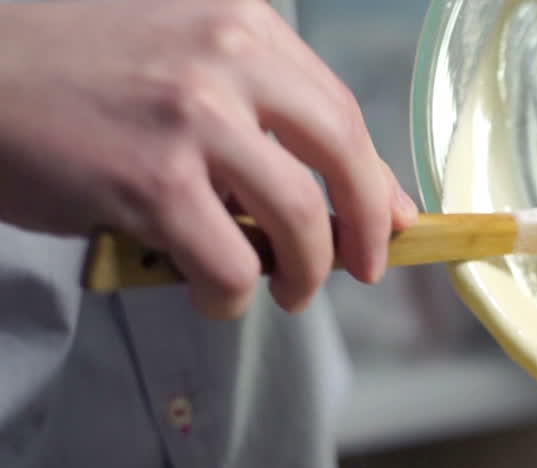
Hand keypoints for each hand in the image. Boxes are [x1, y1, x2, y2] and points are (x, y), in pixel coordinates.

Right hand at [0, 0, 418, 317]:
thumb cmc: (69, 71)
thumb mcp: (177, 58)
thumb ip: (258, 109)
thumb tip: (346, 186)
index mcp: (240, 22)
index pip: (339, 108)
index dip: (375, 178)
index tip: (390, 220)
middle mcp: (226, 57)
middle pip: (343, 154)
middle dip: (366, 226)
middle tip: (362, 267)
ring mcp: (191, 116)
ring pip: (297, 217)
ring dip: (306, 271)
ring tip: (289, 291)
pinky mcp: (150, 179)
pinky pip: (228, 263)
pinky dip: (231, 293)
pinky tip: (214, 293)